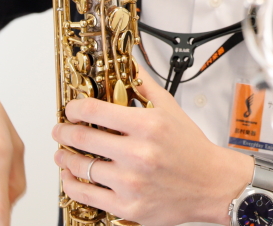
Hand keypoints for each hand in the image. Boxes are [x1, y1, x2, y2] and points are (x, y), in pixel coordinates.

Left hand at [53, 72, 252, 225]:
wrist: (212, 184)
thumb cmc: (192, 148)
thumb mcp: (171, 109)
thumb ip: (145, 86)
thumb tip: (128, 65)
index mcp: (148, 126)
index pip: (95, 111)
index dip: (75, 109)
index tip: (71, 110)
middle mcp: (138, 154)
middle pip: (82, 139)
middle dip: (64, 132)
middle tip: (60, 130)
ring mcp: (131, 182)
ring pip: (81, 168)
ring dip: (64, 159)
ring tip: (62, 154)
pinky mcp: (128, 206)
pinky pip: (87, 196)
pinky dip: (72, 186)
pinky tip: (70, 177)